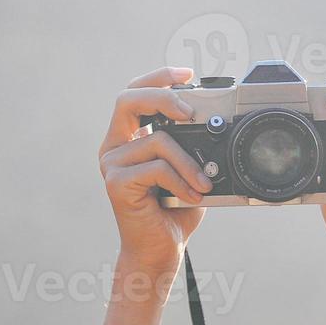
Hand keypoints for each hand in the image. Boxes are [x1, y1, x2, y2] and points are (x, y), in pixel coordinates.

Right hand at [96, 67, 212, 324]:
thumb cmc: (175, 211)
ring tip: (204, 182)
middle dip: (163, 97)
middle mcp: (113, 147)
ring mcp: (111, 165)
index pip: (134, 93)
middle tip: (190, 113)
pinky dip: (182, 180)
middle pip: (127, 99)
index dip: (158, 77)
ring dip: (188, 161)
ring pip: (156, 140)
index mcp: (127, 138)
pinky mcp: (116, 184)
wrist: (160, 251)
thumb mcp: (187, 170)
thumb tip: (214, 122)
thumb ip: (190, 145)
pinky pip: (156, 168)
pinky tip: (193, 197)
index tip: (186, 73)